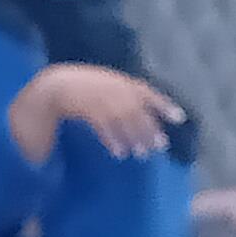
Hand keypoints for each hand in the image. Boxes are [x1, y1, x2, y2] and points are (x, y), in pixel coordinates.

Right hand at [30, 64, 186, 159]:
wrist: (56, 85)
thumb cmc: (82, 86)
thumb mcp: (107, 84)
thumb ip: (124, 94)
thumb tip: (142, 112)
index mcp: (122, 82)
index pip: (148, 94)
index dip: (164, 105)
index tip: (179, 119)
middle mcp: (115, 89)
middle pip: (138, 112)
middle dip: (149, 129)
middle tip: (159, 146)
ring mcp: (102, 99)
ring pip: (123, 121)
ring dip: (133, 138)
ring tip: (141, 154)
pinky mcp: (88, 110)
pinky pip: (104, 127)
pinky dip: (112, 140)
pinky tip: (119, 152)